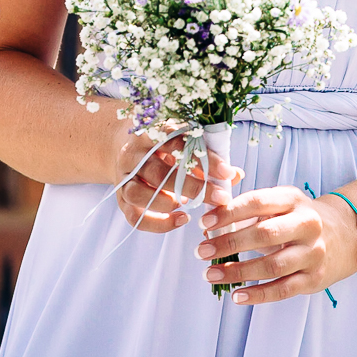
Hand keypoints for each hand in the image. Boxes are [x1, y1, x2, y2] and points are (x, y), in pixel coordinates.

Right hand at [114, 131, 240, 231]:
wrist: (123, 147)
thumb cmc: (162, 147)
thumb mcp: (182, 143)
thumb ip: (207, 158)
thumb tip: (235, 174)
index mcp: (149, 133)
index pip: (175, 141)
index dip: (202, 157)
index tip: (226, 172)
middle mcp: (133, 154)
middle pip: (158, 172)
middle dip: (192, 188)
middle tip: (219, 197)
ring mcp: (123, 176)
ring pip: (138, 193)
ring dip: (166, 203)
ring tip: (188, 208)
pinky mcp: (121, 197)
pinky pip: (134, 216)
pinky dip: (158, 223)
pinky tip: (180, 219)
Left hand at [196, 185, 356, 303]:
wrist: (346, 236)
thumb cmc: (299, 218)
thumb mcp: (280, 202)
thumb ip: (248, 209)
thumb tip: (209, 224)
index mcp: (293, 200)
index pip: (257, 202)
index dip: (228, 213)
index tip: (204, 223)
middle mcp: (307, 225)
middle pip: (264, 235)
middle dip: (229, 243)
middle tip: (201, 251)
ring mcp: (313, 253)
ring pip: (273, 265)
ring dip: (238, 272)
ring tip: (211, 274)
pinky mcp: (315, 279)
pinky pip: (284, 289)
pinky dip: (259, 294)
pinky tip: (237, 296)